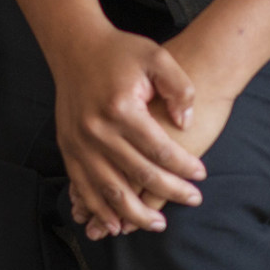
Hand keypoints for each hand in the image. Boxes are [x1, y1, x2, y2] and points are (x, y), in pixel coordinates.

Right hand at [45, 24, 207, 240]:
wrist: (75, 46)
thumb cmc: (119, 52)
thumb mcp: (157, 57)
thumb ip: (179, 89)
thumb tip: (187, 123)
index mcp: (121, 108)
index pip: (160, 149)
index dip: (184, 166)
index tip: (201, 174)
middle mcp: (97, 129)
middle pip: (138, 174)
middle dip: (170, 191)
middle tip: (192, 199)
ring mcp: (79, 142)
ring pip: (109, 190)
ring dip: (134, 213)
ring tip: (158, 223)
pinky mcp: (68, 147)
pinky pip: (83, 187)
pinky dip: (99, 208)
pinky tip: (116, 223)